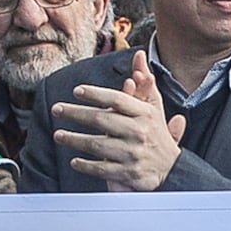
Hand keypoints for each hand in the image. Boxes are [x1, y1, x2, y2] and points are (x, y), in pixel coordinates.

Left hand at [55, 52, 183, 191]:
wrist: (173, 171)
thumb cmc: (157, 134)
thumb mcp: (154, 108)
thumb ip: (145, 82)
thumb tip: (138, 56)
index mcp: (146, 114)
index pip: (118, 99)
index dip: (96, 94)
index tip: (77, 90)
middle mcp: (139, 133)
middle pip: (102, 120)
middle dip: (76, 113)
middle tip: (57, 109)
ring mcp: (132, 154)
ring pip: (97, 145)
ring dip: (74, 139)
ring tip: (58, 134)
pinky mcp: (128, 174)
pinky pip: (101, 168)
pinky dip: (86, 165)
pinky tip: (74, 161)